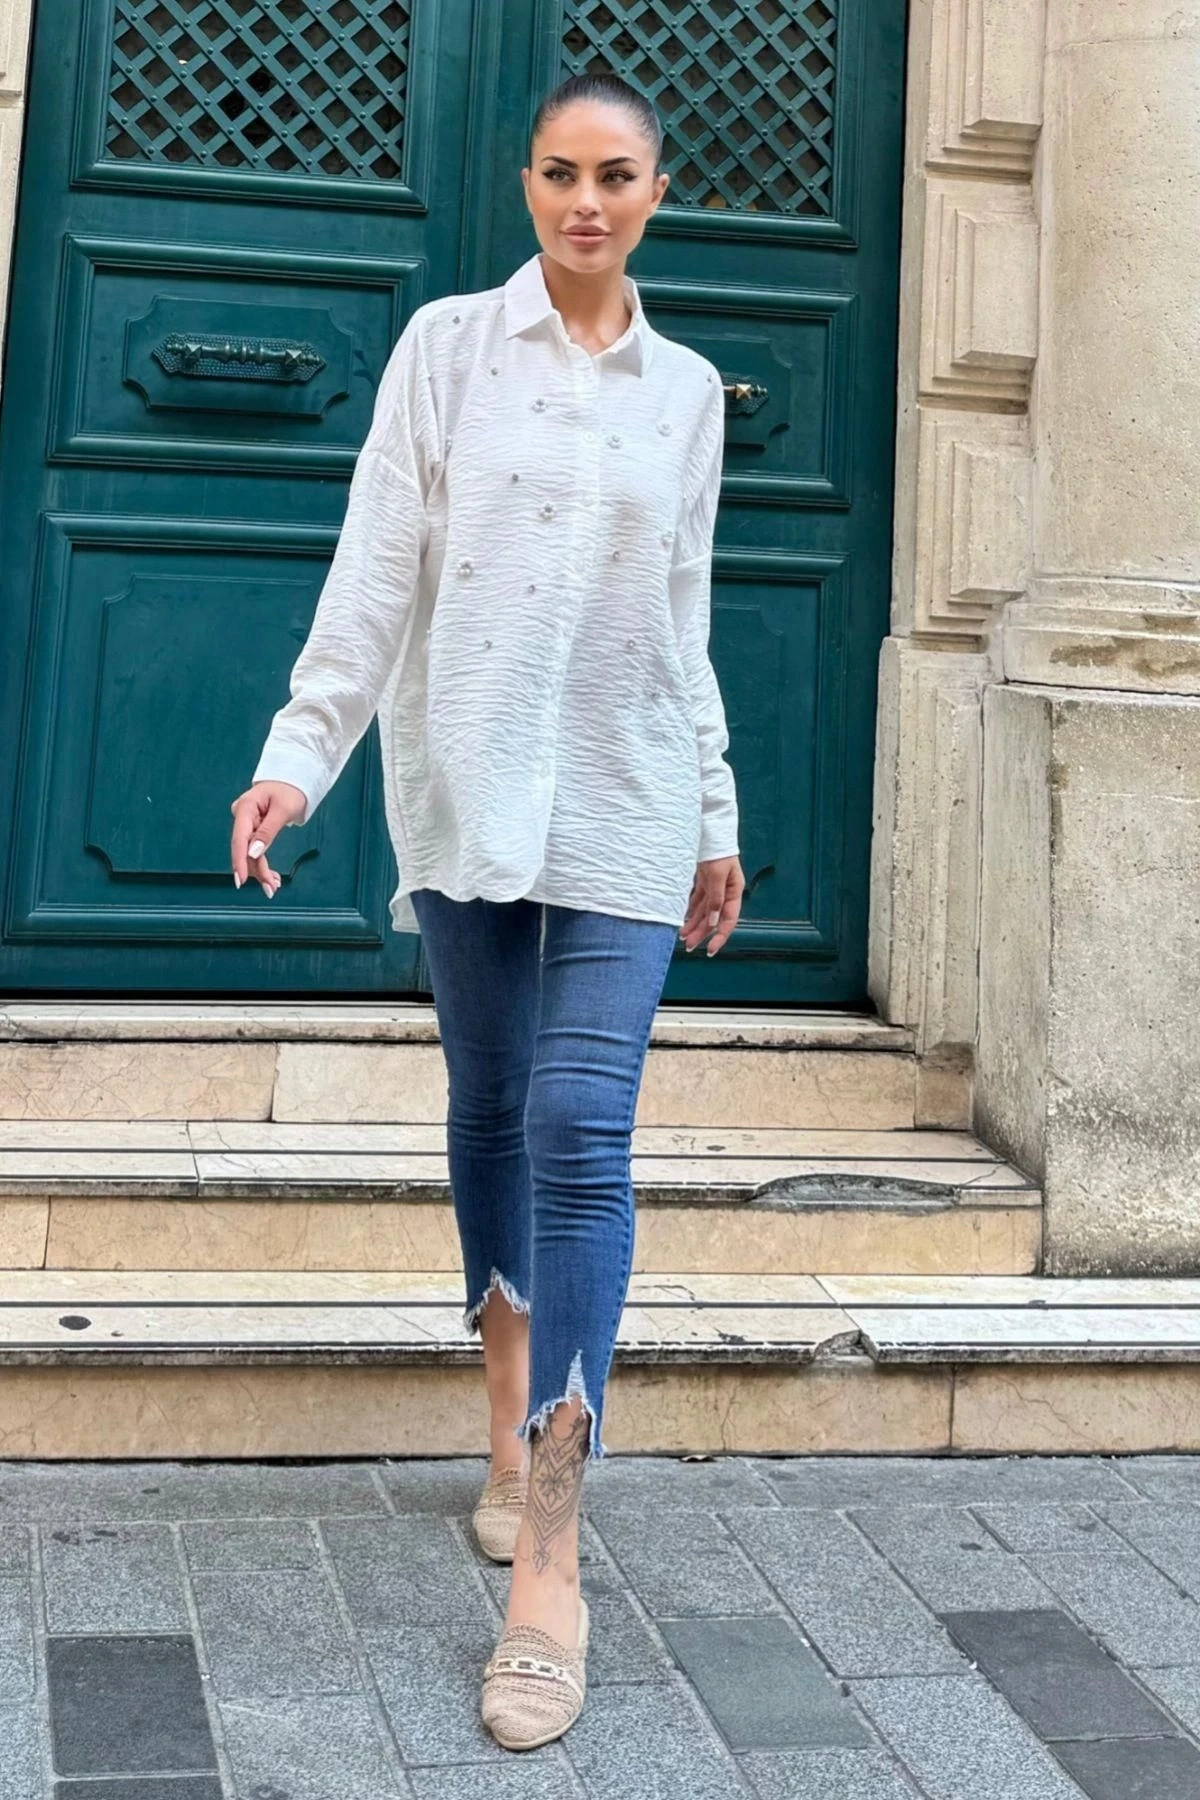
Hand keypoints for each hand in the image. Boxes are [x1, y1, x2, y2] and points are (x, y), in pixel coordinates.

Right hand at [229, 781, 306, 896]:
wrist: (292, 780)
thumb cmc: (289, 790)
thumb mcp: (283, 810)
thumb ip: (268, 831)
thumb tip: (253, 852)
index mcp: (246, 808)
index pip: (239, 839)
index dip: (240, 861)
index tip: (241, 880)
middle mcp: (242, 816)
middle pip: (244, 849)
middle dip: (257, 871)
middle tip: (270, 889)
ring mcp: (246, 823)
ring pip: (249, 853)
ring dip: (261, 871)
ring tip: (274, 886)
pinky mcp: (252, 829)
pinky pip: (254, 849)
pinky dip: (263, 864)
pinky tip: (271, 878)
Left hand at [680, 855, 743, 955]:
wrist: (710, 830)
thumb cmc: (717, 850)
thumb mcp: (717, 874)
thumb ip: (716, 899)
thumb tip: (714, 922)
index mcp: (734, 892)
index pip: (728, 920)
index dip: (720, 936)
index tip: (710, 949)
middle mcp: (725, 892)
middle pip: (714, 918)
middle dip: (702, 933)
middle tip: (689, 946)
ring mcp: (715, 887)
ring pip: (704, 911)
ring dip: (694, 924)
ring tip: (683, 937)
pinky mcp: (705, 881)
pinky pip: (698, 901)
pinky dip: (691, 912)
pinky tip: (683, 921)